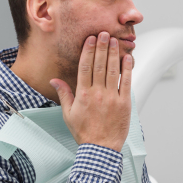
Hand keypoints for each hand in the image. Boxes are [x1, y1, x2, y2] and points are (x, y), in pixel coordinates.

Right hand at [50, 32, 131, 150]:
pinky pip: (126, 83)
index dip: (88, 51)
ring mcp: (112, 98)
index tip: (90, 39)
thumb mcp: (68, 114)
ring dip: (114, 54)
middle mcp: (97, 94)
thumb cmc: (84, 132)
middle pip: (99, 65)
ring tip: (115, 41)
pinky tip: (128, 58)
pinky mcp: (125, 103)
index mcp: (83, 95)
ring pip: (113, 71)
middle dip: (102, 47)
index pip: (85, 68)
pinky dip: (128, 69)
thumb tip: (55, 80)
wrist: (101, 148)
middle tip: (104, 33)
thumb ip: (65, 94)